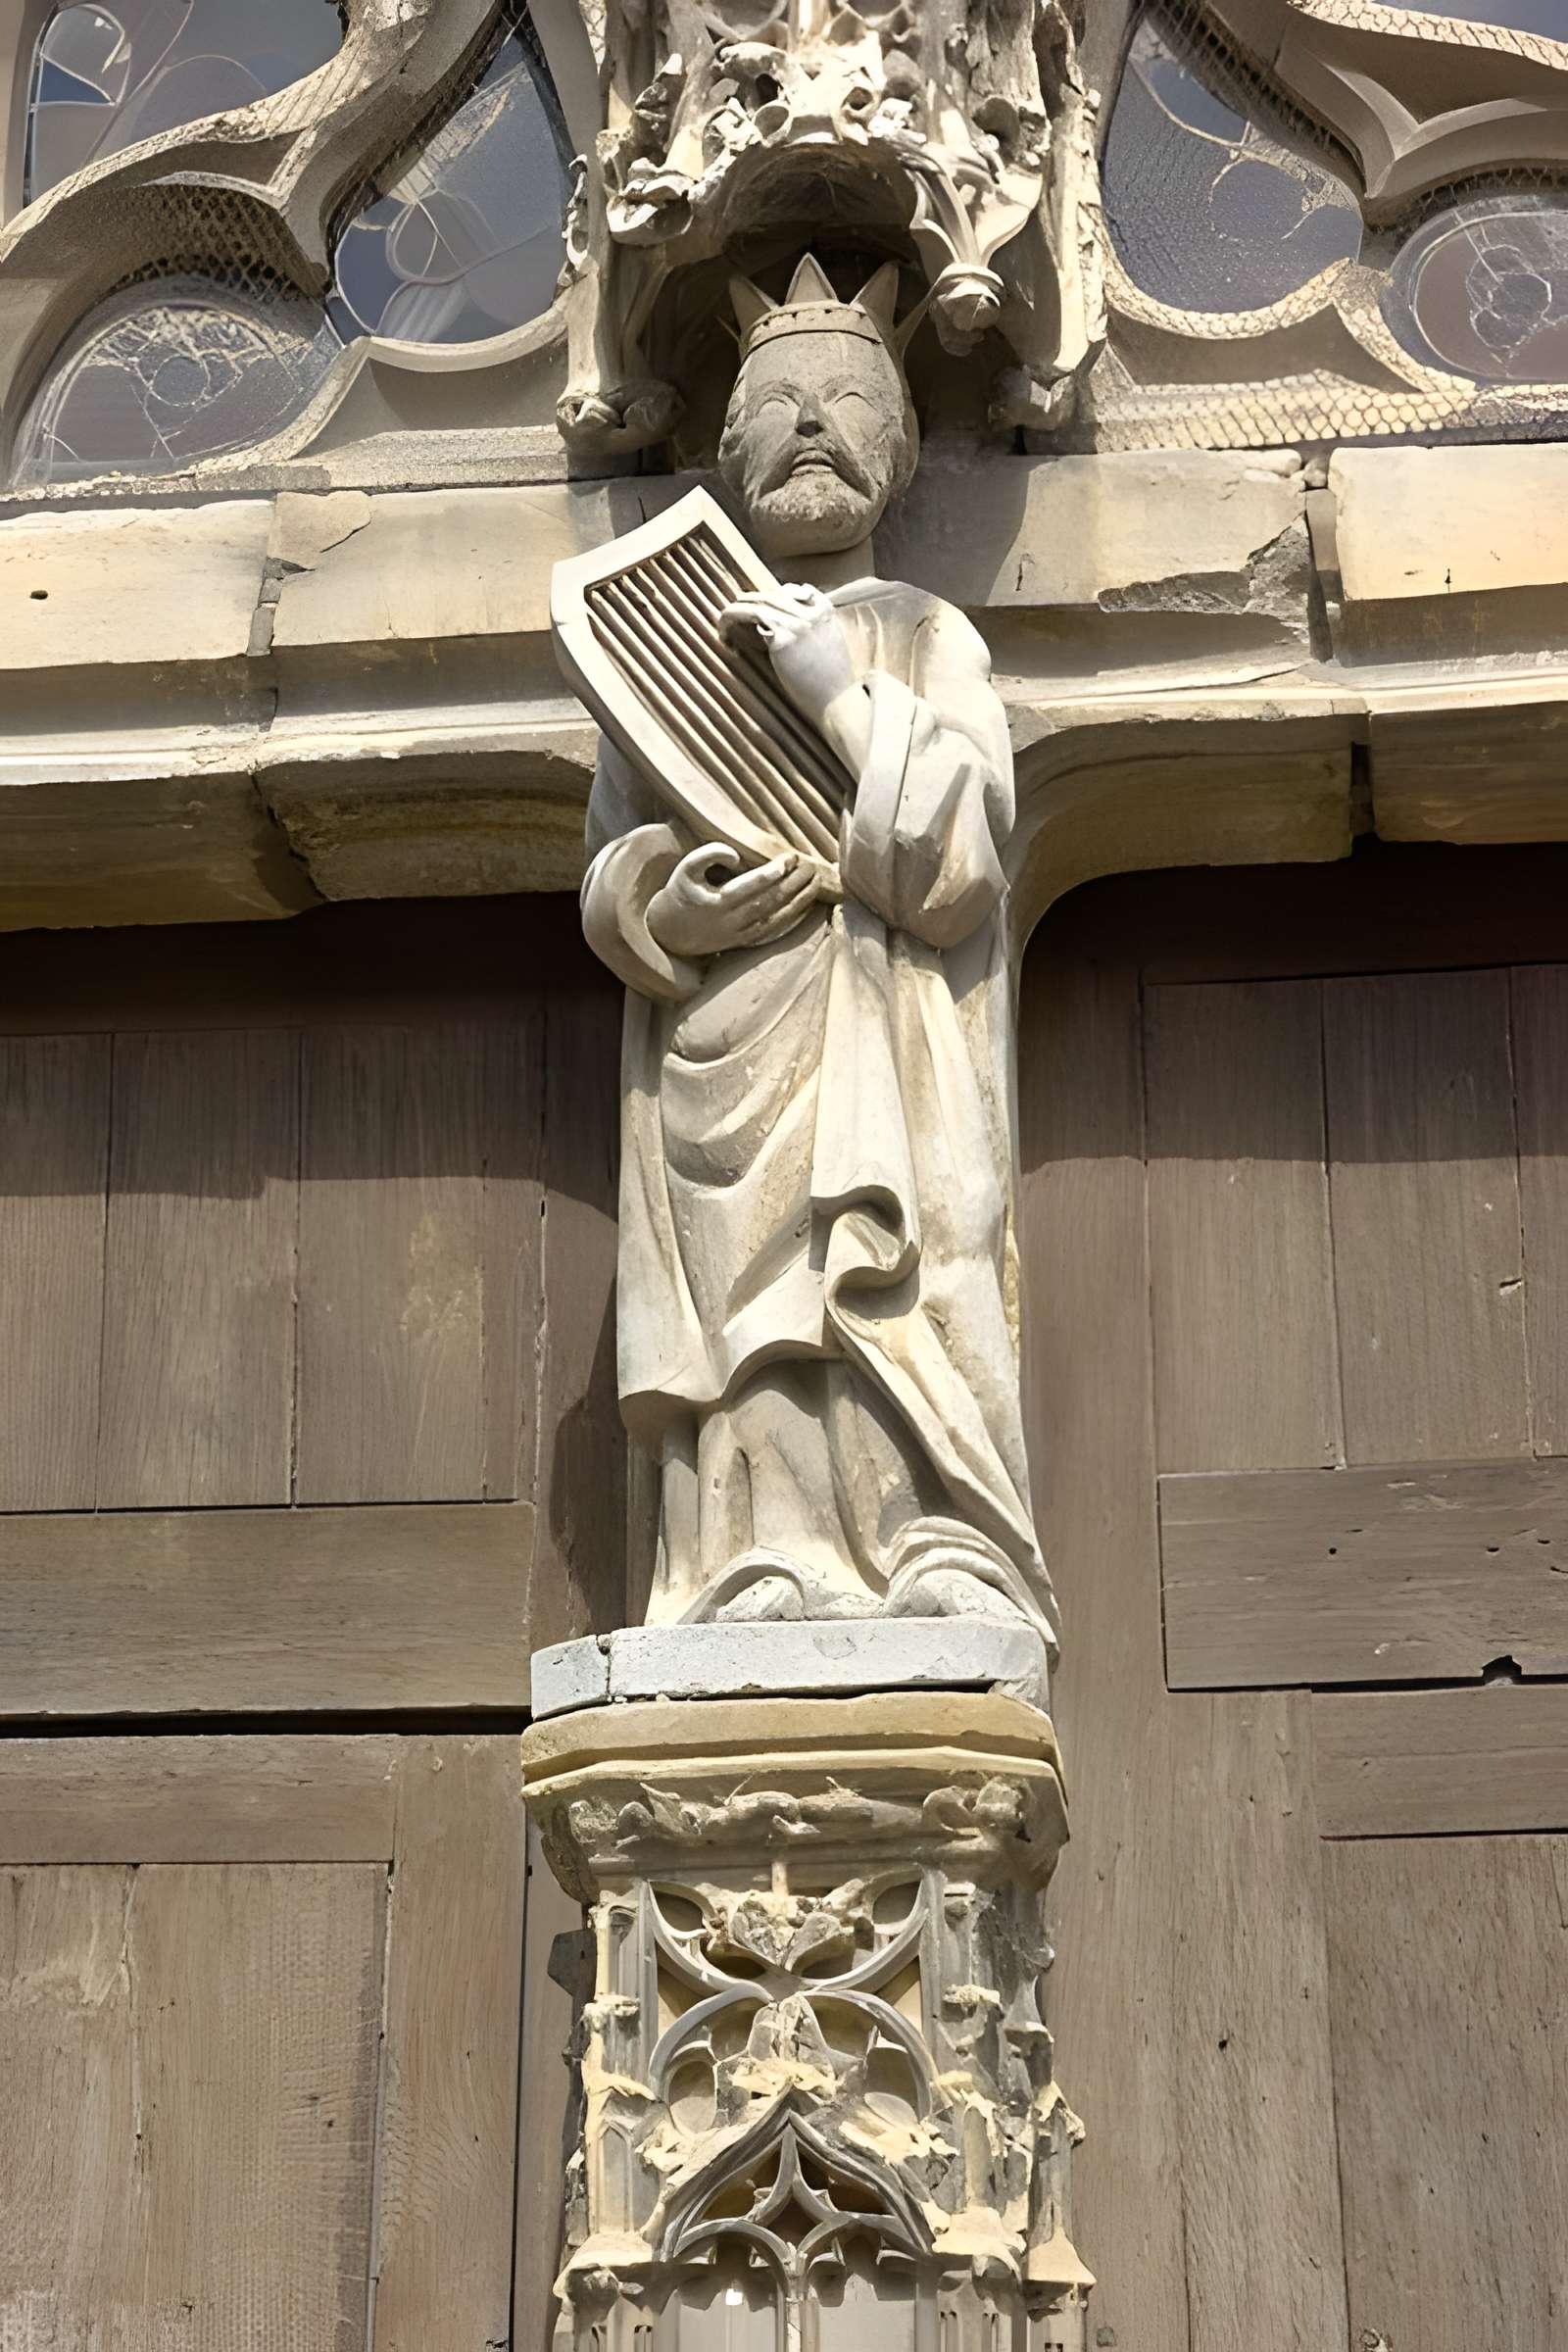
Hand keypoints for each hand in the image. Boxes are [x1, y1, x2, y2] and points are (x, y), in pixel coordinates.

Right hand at [646, 845, 819, 958]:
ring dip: (799, 900)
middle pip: (770, 901)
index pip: (753, 885)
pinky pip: (774, 930)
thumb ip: (709, 854)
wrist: (670, 933)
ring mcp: (740, 934)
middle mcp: (732, 920)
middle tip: (811, 865)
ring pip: (777, 918)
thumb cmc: (680, 893)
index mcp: (718, 901)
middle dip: (794, 883)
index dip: (775, 872)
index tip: (791, 858)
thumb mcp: (686, 868)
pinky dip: (793, 917)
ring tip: (815, 881)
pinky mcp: (745, 941)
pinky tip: (806, 904)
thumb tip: (737, 857)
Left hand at [720, 586, 856, 724]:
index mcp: (825, 611)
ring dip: (736, 609)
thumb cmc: (832, 681)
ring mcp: (796, 624)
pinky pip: (751, 618)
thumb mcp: (830, 644)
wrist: (836, 700)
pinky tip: (725, 636)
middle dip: (751, 600)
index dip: (777, 595)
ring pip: (758, 603)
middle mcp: (810, 612)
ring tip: (724, 619)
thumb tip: (787, 628)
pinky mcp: (782, 639)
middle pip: (773, 595)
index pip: (797, 590)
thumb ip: (814, 629)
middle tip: (734, 609)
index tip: (763, 604)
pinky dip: (732, 622)